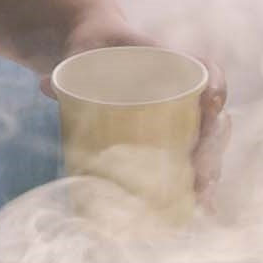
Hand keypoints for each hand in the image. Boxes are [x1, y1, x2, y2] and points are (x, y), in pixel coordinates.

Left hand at [38, 2, 226, 208]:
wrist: (93, 53)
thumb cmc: (96, 51)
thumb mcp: (85, 51)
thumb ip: (68, 66)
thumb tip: (46, 86)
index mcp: (175, 65)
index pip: (209, 74)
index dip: (216, 89)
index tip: (210, 104)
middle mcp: (188, 95)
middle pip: (214, 123)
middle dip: (211, 149)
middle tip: (198, 171)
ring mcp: (184, 121)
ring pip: (209, 149)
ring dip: (209, 174)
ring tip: (201, 199)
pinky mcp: (174, 143)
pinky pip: (194, 164)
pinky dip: (201, 187)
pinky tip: (203, 211)